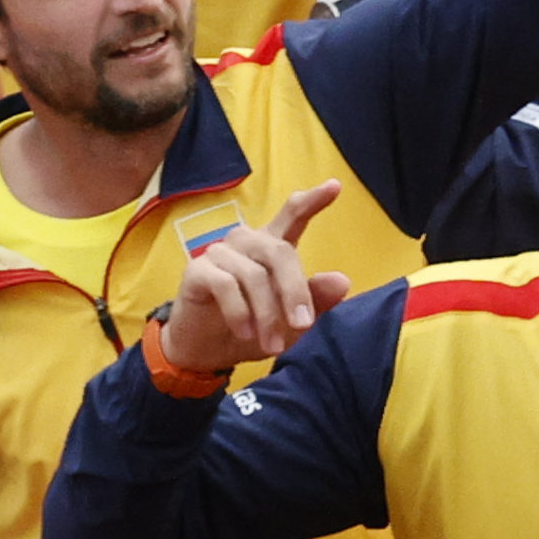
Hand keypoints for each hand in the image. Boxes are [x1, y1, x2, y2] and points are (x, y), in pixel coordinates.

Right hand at [159, 182, 349, 369]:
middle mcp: (245, 242)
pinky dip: (240, 312)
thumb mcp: (290, 322)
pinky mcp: (196, 270)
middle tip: (303, 326)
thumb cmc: (253, 330)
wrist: (207, 352)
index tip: (334, 186)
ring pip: (253, 274)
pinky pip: (225, 285)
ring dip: (266, 313)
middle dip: (295, 291)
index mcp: (272, 248)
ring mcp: (219, 253)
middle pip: (279, 252)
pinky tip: (244, 332)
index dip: (312, 201)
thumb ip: (315, 300)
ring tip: (272, 344)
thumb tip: (342, 281)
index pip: (292, 216)